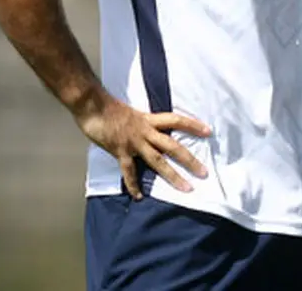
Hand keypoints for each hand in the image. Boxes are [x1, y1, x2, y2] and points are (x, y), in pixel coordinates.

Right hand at [75, 92, 210, 199]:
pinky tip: (139, 197)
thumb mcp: (133, 113)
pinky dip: (134, 185)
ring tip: (186, 188)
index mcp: (149, 119)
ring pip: (158, 161)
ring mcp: (134, 142)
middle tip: (204, 172)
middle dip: (190, 159)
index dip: (193, 125)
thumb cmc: (109, 107)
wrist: (92, 105)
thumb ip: (143, 124)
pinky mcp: (120, 151)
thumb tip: (151, 132)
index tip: (209, 131)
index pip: (176, 120)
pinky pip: (129, 172)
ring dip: (173, 176)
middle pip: (173, 146)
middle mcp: (145, 131)